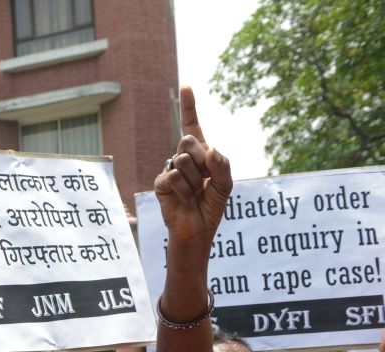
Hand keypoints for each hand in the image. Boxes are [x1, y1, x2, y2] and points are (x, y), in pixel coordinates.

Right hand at [154, 87, 232, 257]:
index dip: (188, 107)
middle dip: (201, 160)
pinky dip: (185, 190)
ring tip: (195, 194)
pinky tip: (184, 200)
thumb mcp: (225, 185)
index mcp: (200, 154)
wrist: (197, 231)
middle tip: (204, 181)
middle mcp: (182, 158)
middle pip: (188, 141)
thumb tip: (209, 149)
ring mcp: (170, 170)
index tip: (186, 86)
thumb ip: (222, 165)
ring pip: (182, 159)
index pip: (192, 126)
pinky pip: (173, 176)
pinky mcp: (160, 184)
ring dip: (195, 179)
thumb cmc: (211, 207)